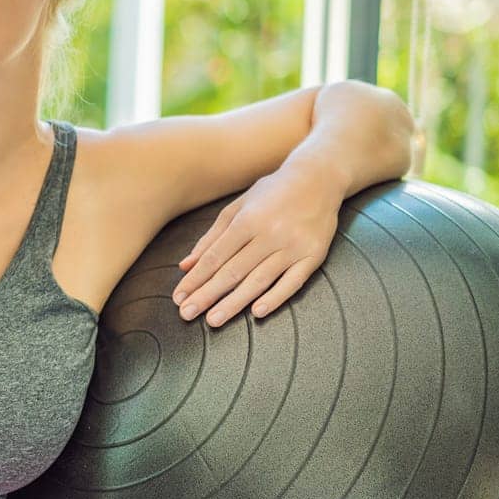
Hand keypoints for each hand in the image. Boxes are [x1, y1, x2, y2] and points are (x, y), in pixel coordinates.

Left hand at [172, 167, 339, 326]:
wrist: (319, 178)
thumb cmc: (271, 193)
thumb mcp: (237, 207)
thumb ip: (211, 237)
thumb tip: (185, 266)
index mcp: (247, 220)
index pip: (215, 257)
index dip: (195, 279)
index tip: (179, 297)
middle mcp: (270, 234)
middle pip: (233, 271)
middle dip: (207, 295)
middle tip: (186, 314)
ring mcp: (294, 246)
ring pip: (259, 280)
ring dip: (234, 303)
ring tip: (213, 320)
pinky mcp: (314, 256)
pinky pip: (293, 282)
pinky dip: (276, 298)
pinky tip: (257, 313)